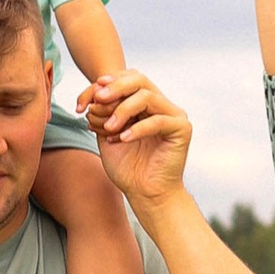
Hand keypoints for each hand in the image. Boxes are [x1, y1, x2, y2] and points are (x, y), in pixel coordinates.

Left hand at [86, 69, 192, 210]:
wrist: (146, 194)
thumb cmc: (128, 168)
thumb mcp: (108, 135)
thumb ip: (103, 112)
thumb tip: (94, 90)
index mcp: (146, 104)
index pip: (130, 79)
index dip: (110, 82)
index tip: (92, 93)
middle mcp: (162, 105)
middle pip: (140, 80)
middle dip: (116, 87)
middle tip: (98, 98)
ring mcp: (174, 115)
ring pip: (147, 97)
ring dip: (122, 110)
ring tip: (109, 128)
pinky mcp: (182, 129)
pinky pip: (157, 121)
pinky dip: (137, 128)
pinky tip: (122, 139)